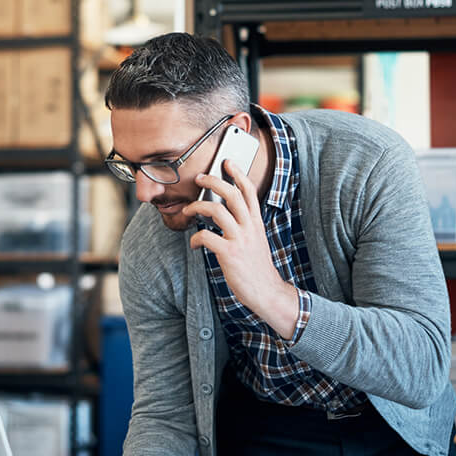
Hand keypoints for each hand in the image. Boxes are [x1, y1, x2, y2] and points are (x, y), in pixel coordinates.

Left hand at [181, 159, 299, 339]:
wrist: (267, 292)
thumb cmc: (257, 268)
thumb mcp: (256, 241)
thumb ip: (244, 226)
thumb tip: (225, 215)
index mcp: (256, 223)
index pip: (249, 191)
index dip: (238, 174)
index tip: (228, 163)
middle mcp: (249, 227)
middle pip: (232, 194)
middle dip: (213, 181)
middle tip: (199, 178)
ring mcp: (240, 240)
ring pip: (217, 211)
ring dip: (198, 206)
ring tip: (189, 210)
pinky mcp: (229, 254)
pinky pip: (207, 236)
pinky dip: (196, 238)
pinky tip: (195, 244)